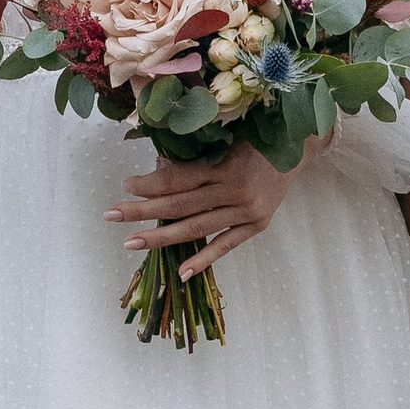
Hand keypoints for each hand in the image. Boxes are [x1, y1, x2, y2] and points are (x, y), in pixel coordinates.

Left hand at [115, 139, 296, 271]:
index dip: (150, 184)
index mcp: (225, 164)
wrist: (299, 148)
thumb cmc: (256, 136)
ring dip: (161, 237)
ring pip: (197, 227)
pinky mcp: (257, 225)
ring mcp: (247, 211)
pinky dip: (204, 259)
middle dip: (142, 211)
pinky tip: (181, 272)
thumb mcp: (226, 136)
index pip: (178, 178)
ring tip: (131, 242)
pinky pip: (226, 245)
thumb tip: (158, 169)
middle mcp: (235, 190)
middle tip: (111, 215)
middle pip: (180, 204)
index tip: (126, 186)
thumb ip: (196, 155)